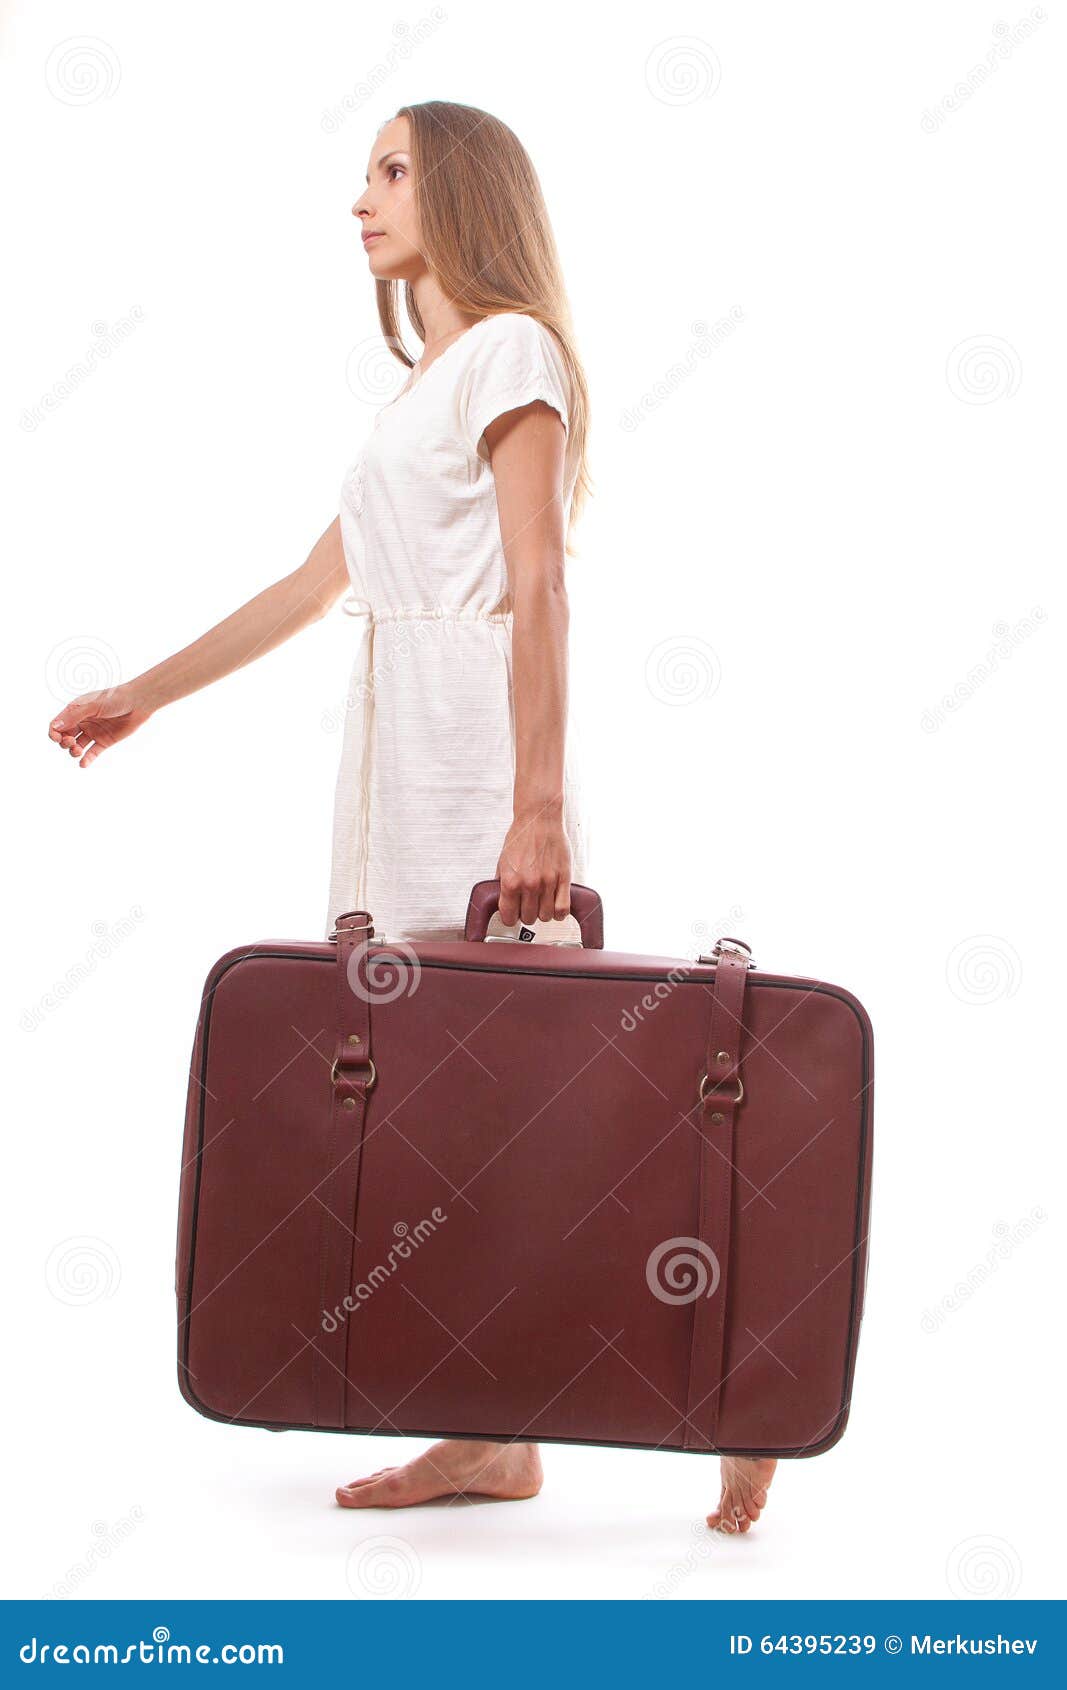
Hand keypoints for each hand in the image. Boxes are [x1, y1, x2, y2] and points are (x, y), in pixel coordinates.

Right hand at [48, 682, 155, 768]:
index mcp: (75, 711)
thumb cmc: (115, 698)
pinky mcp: (104, 741)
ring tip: (78, 752)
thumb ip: (74, 716)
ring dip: (73, 752)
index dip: (54, 733)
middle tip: (72, 743)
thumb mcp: (92, 705)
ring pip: (77, 746)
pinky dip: (87, 759)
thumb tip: (55, 727)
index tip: (57, 739)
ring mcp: (93, 732)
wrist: (138, 703)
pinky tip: (83, 764)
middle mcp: (82, 722)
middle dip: (64, 743)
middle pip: (65, 737)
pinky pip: (92, 753)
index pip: (57, 725)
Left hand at [495, 803, 572, 926]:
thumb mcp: (502, 860)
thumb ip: (502, 883)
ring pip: (546, 916)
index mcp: (511, 881)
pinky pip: (563, 908)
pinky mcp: (563, 878)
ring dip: (542, 913)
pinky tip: (555, 906)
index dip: (510, 918)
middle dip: (526, 915)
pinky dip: (558, 913)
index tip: (512, 915)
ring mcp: (548, 883)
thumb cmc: (522, 836)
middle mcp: (529, 884)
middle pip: (529, 919)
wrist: (539, 819)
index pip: (509, 917)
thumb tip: (502, 900)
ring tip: (541, 904)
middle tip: (527, 906)